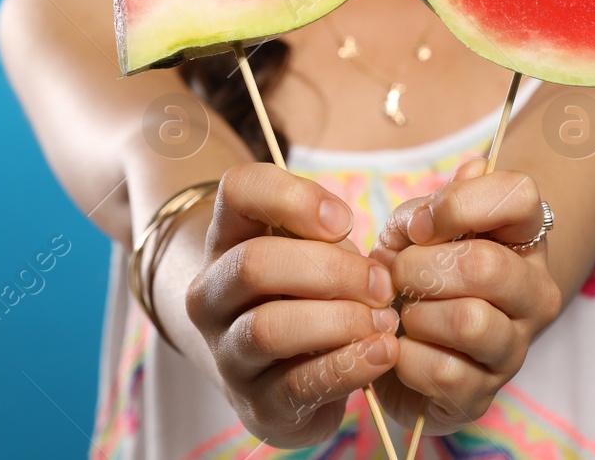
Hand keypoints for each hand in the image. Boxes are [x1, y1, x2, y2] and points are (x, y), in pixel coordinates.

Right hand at [186, 163, 399, 446]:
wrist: (281, 372)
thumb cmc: (307, 293)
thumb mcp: (314, 249)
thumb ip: (331, 240)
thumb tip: (369, 268)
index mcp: (225, 239)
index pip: (236, 189)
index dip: (292, 197)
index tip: (345, 220)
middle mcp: (211, 295)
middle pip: (254, 263)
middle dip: (330, 270)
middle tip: (380, 284)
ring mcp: (227, 354)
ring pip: (269, 328)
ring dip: (340, 320)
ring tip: (384, 322)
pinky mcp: (257, 404)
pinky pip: (298, 384)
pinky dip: (348, 365)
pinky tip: (382, 353)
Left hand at [370, 159, 561, 432]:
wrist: (409, 348)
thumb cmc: (418, 275)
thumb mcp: (415, 232)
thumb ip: (421, 214)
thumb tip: (426, 219)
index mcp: (525, 240)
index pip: (519, 195)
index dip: (458, 203)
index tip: (420, 225)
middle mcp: (534, 295)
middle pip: (485, 265)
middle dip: (420, 266)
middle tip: (398, 274)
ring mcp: (514, 349)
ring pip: (469, 322)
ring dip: (416, 314)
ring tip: (403, 315)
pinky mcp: (482, 395)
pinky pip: (443, 372)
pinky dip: (405, 358)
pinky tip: (400, 349)